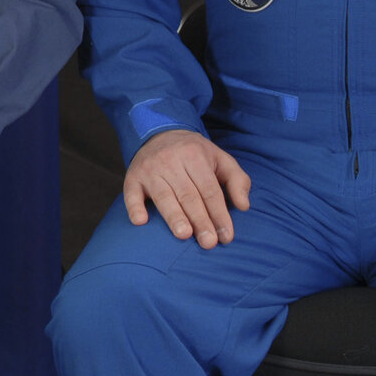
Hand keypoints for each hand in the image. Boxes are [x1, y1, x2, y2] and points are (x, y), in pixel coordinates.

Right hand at [123, 128, 251, 247]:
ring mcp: (150, 169)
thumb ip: (238, 180)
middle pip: (188, 195)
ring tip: (184, 235)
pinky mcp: (133, 177)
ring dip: (174, 216)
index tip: (226, 236)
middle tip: (209, 243)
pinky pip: (131, 193)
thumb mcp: (221, 159)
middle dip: (200, 220)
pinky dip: (134, 207)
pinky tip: (141, 221)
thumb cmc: (195, 154)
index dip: (219, 214)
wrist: (160, 132)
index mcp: (195, 156)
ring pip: (164, 196)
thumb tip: (243, 206)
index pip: (210, 190)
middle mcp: (171, 161)